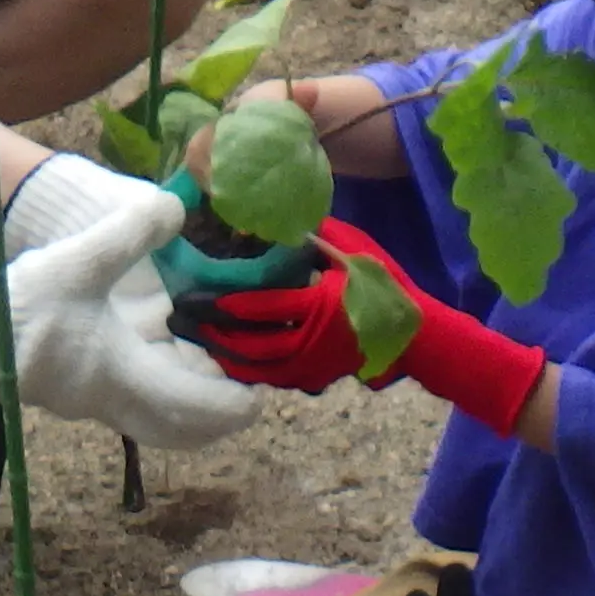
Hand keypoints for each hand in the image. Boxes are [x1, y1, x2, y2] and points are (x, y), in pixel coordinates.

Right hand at [0, 166, 258, 446]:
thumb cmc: (25, 303)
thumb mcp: (83, 259)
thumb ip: (132, 233)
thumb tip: (177, 209)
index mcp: (125, 377)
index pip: (195, 409)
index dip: (233, 406)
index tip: (259, 393)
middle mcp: (114, 401)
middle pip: (182, 431)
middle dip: (218, 416)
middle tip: (243, 388)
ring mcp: (94, 404)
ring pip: (159, 424)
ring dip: (190, 407)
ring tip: (210, 373)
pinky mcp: (79, 395)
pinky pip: (136, 410)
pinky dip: (163, 397)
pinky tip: (167, 361)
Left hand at [187, 205, 390, 396]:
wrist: (414, 334)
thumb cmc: (386, 285)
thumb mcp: (354, 252)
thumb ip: (316, 235)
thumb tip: (276, 216)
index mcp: (317, 307)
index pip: (260, 309)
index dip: (224, 304)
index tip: (195, 296)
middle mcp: (309, 342)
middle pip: (249, 345)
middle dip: (212, 335)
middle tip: (180, 323)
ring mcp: (311, 366)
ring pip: (257, 370)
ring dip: (225, 357)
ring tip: (198, 342)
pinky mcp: (314, 378)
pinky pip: (272, 380)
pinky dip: (248, 372)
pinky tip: (229, 361)